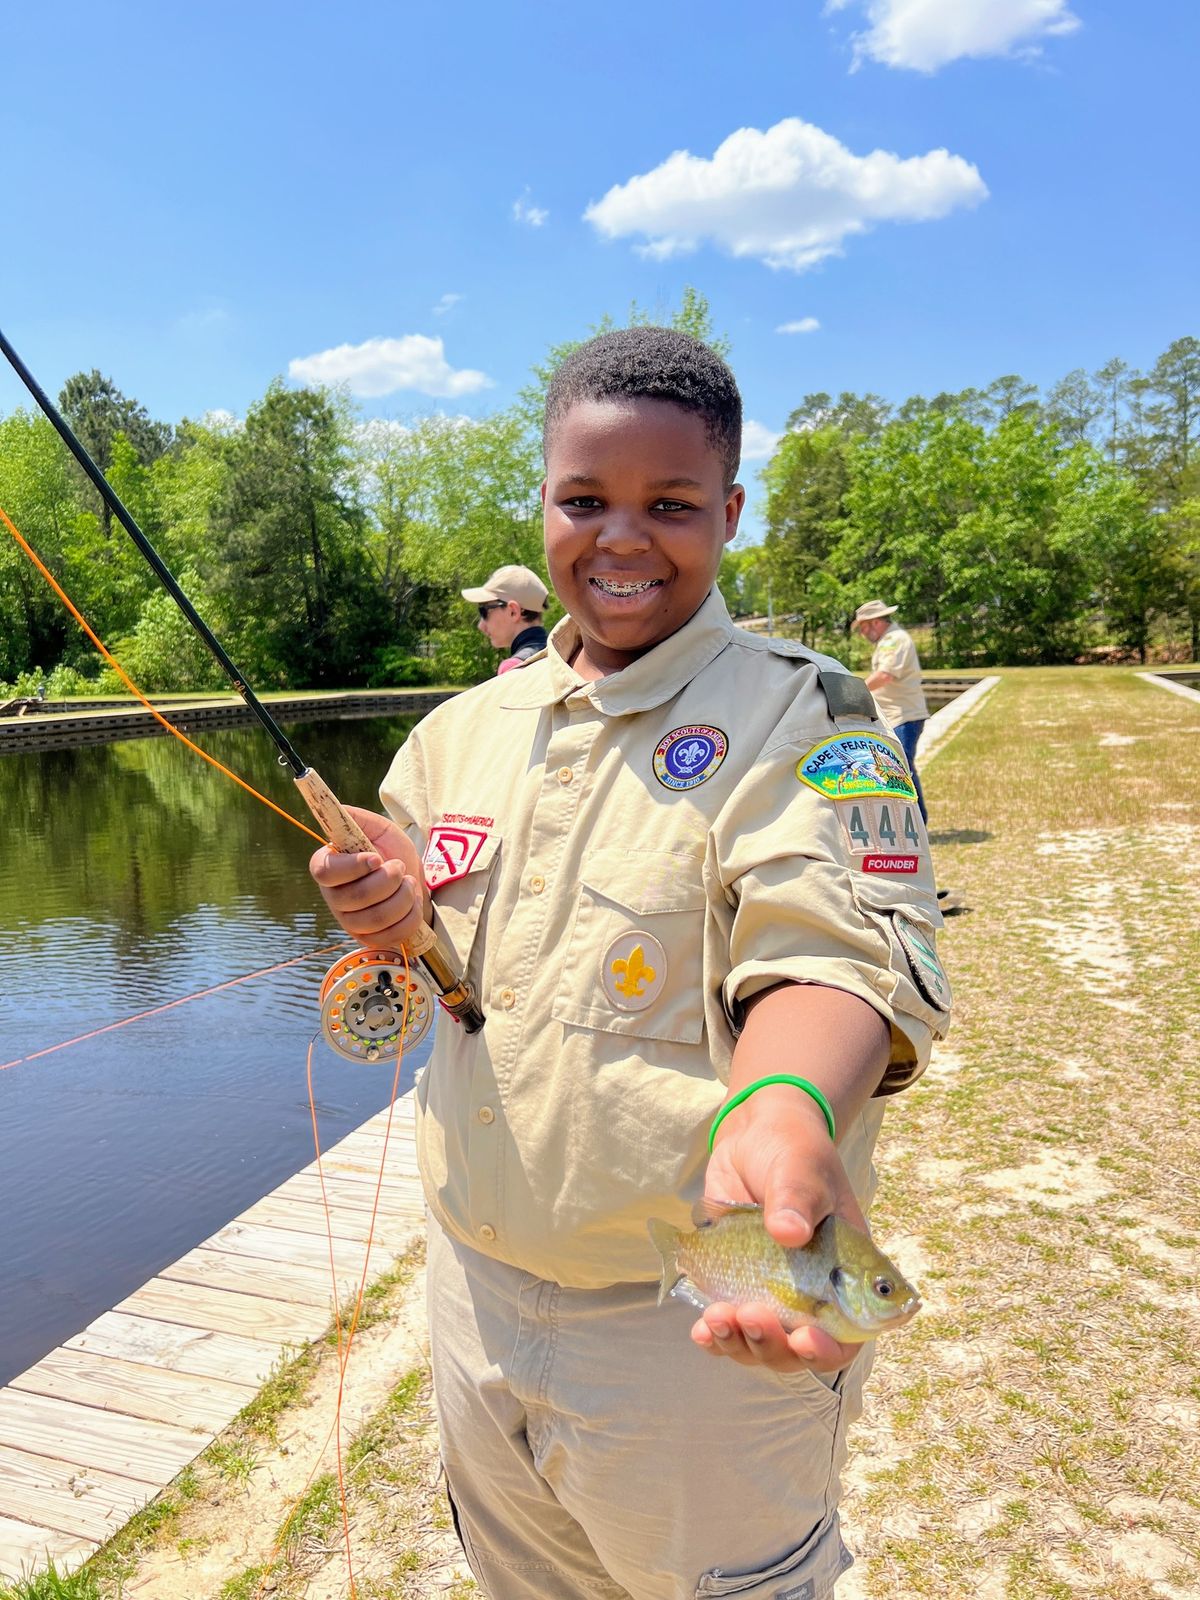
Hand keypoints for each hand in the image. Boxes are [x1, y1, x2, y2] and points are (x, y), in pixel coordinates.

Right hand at [308, 805, 429, 950]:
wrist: (412, 879)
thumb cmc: (390, 852)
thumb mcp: (378, 829)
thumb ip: (357, 818)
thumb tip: (337, 809)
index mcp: (328, 867)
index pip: (325, 872)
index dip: (352, 867)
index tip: (376, 858)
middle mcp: (333, 897)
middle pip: (355, 897)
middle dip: (388, 880)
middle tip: (399, 867)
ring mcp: (350, 922)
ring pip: (375, 918)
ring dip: (402, 897)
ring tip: (409, 883)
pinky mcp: (369, 939)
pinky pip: (391, 935)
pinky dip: (410, 916)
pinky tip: (412, 902)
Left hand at [691, 1087, 865, 1373]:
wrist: (753, 1137)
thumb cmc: (793, 1151)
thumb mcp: (801, 1168)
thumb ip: (797, 1198)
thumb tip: (789, 1232)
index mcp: (845, 1275)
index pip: (848, 1333)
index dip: (828, 1348)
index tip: (804, 1337)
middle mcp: (810, 1294)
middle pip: (797, 1350)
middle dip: (772, 1345)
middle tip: (751, 1314)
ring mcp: (770, 1293)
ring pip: (760, 1346)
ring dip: (739, 1343)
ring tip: (717, 1317)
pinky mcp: (734, 1285)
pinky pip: (729, 1327)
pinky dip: (715, 1335)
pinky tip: (702, 1329)